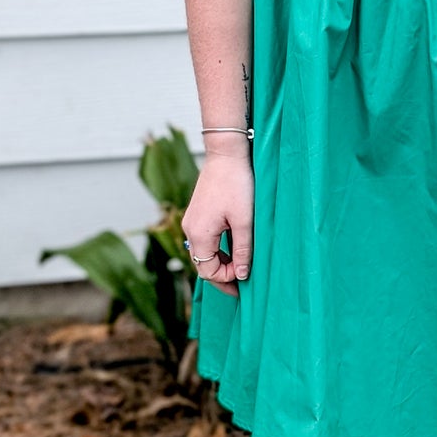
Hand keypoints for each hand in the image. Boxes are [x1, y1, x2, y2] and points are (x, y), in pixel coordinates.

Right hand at [181, 155, 253, 297]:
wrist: (226, 154)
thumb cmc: (236, 184)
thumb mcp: (244, 221)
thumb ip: (242, 250)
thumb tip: (241, 275)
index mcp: (199, 234)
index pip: (207, 271)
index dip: (226, 280)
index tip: (246, 281)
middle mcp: (190, 229)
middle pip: (203, 264)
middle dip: (223, 275)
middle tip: (244, 283)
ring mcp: (192, 221)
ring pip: (204, 253)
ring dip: (221, 262)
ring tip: (242, 266)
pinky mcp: (198, 214)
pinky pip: (205, 241)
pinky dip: (218, 250)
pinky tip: (235, 249)